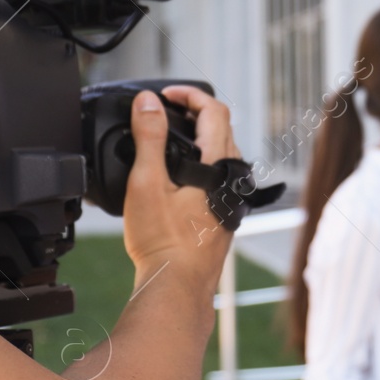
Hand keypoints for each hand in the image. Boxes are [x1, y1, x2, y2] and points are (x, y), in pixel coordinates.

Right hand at [121, 86, 238, 290]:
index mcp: (218, 164)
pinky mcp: (224, 216)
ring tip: (168, 140)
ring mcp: (230, 199)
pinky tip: (178, 178)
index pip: (214, 110)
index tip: (165, 95)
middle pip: (222, 129)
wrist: (178, 285)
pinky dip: (201, 164)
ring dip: (199, 139)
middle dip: (194, 113)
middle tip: (165, 112)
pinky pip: (218, 177)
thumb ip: (149, 137)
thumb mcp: (147, 182)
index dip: (190, 95)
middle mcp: (231, 179)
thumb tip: (148, 102)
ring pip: (222, 154)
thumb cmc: (164, 240)